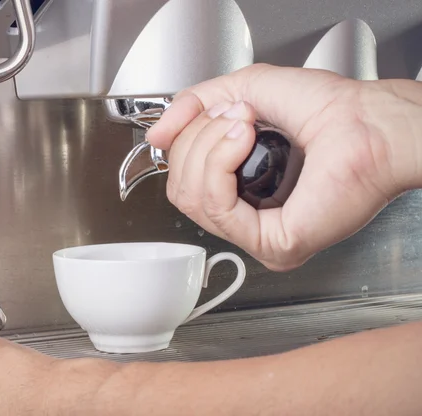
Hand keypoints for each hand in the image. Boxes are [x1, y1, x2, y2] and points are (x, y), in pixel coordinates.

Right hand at [147, 63, 421, 269]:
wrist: (366, 120)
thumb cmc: (328, 110)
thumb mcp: (242, 93)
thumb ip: (193, 108)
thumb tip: (156, 136)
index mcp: (241, 192)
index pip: (183, 181)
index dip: (187, 140)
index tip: (218, 112)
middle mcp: (248, 219)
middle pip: (180, 191)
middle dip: (197, 142)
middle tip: (236, 117)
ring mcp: (258, 236)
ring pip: (192, 200)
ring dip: (209, 149)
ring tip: (244, 126)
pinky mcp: (271, 244)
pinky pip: (216, 208)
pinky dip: (221, 164)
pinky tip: (244, 142)